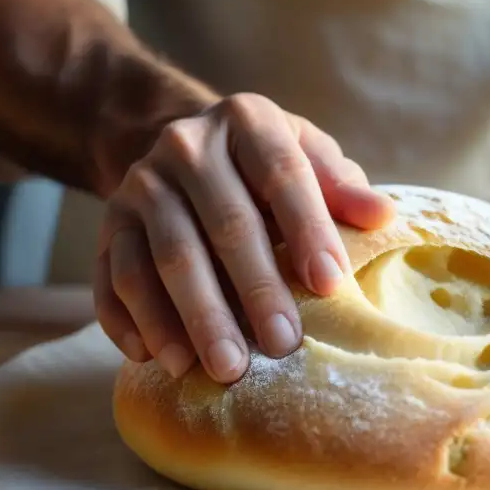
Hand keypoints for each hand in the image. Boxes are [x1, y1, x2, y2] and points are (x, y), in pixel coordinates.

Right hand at [94, 92, 394, 381]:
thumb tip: (382, 217)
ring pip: (164, 258)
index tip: (331, 286)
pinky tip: (156, 360)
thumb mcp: (306, 156)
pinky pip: (113, 278)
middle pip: (223, 224)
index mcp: (247, 121)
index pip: (282, 174)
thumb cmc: (263, 167)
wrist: (181, 149)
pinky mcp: (108, 226)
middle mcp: (186, 146)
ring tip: (223, 368)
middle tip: (281, 346)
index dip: (307, 230)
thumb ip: (340, 187)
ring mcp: (140, 186)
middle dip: (255, 290)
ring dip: (193, 318)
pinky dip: (132, 322)